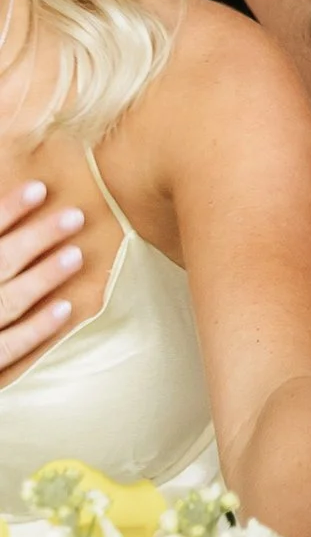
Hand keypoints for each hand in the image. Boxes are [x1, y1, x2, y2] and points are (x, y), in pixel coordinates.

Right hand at [0, 179, 86, 384]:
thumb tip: (13, 210)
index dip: (7, 211)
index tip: (39, 188)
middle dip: (35, 238)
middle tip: (74, 216)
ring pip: (5, 303)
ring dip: (42, 278)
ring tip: (76, 254)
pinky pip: (7, 348)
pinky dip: (36, 329)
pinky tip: (65, 308)